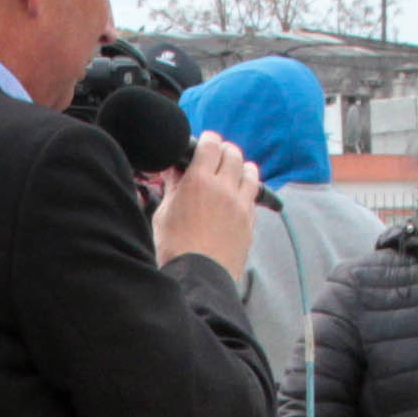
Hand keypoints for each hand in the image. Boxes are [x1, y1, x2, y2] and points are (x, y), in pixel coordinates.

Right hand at [155, 132, 260, 280]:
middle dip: (225, 150)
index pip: (211, 145)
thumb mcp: (164, 212)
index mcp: (199, 181)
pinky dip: (247, 189)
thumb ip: (173, 187)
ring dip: (241, 167)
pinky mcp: (250, 221)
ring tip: (233, 172)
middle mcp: (224, 188)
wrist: (198, 276)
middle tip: (216, 156)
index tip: (206, 141)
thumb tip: (174, 171)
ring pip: (250, 172)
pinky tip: (237, 195)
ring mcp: (241, 204)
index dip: (209, 139)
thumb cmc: (175, 248)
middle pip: (233, 154)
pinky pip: (253, 196)